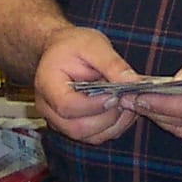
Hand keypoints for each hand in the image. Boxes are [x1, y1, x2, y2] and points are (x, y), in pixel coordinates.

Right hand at [35, 26, 142, 144]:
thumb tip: (134, 83)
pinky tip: (122, 110)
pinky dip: (113, 128)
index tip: (115, 95)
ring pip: (88, 137)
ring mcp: (58, 120)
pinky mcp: (72, 126)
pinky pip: (93, 137)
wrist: (61, 50)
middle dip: (108, 117)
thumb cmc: (73, 45)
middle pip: (77, 128)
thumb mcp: (94, 45)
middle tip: (126, 99)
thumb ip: (112, 64)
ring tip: (127, 102)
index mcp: (47, 83)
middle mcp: (47, 108)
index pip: (67, 106)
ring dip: (114, 124)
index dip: (94, 105)